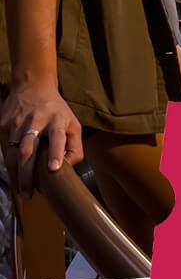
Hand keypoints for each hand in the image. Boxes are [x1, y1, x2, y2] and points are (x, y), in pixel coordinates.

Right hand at [0, 83, 82, 198]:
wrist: (32, 86)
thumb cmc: (56, 110)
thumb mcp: (72, 123)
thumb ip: (74, 146)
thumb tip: (69, 168)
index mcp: (56, 119)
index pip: (56, 136)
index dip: (55, 153)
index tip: (53, 169)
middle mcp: (35, 120)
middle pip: (29, 149)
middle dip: (27, 174)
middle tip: (29, 193)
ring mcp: (17, 123)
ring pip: (13, 153)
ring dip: (16, 174)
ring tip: (21, 190)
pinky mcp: (3, 125)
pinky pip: (5, 150)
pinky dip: (10, 165)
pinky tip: (15, 175)